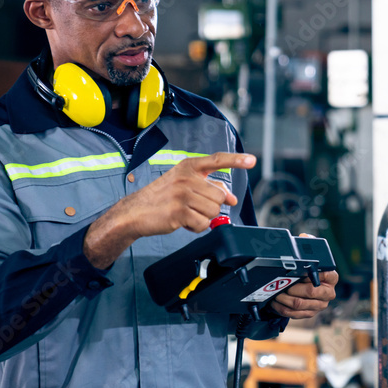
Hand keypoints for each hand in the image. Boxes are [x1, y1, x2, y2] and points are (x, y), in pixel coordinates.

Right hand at [84, 152, 255, 267]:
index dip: (237, 160)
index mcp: (188, 166)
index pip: (217, 160)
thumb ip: (208, 187)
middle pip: (220, 196)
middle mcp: (186, 177)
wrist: (134, 212)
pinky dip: (196, 227)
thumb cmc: (162, 198)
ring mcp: (182, 194)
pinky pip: (203, 224)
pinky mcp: (179, 211)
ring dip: (203, 218)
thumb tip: (231, 197)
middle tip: (194, 207)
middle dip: (211, 207)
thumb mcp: (184, 185)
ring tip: (186, 214)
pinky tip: (183, 222)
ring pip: (214, 211)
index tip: (252, 160)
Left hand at [269, 270, 338, 319]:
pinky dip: (282, 307)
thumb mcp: (312, 269)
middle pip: (310, 291)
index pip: (324, 275)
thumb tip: (292, 269)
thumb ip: (306, 268)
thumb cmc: (309, 276)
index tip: (298, 272)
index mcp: (332, 279)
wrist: (310, 289)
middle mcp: (329, 293)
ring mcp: (320, 305)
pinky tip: (276, 302)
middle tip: (282, 284)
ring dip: (284, 298)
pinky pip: (294, 313)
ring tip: (276, 293)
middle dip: (293, 288)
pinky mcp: (311, 313)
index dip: (309, 274)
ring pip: (299, 303)